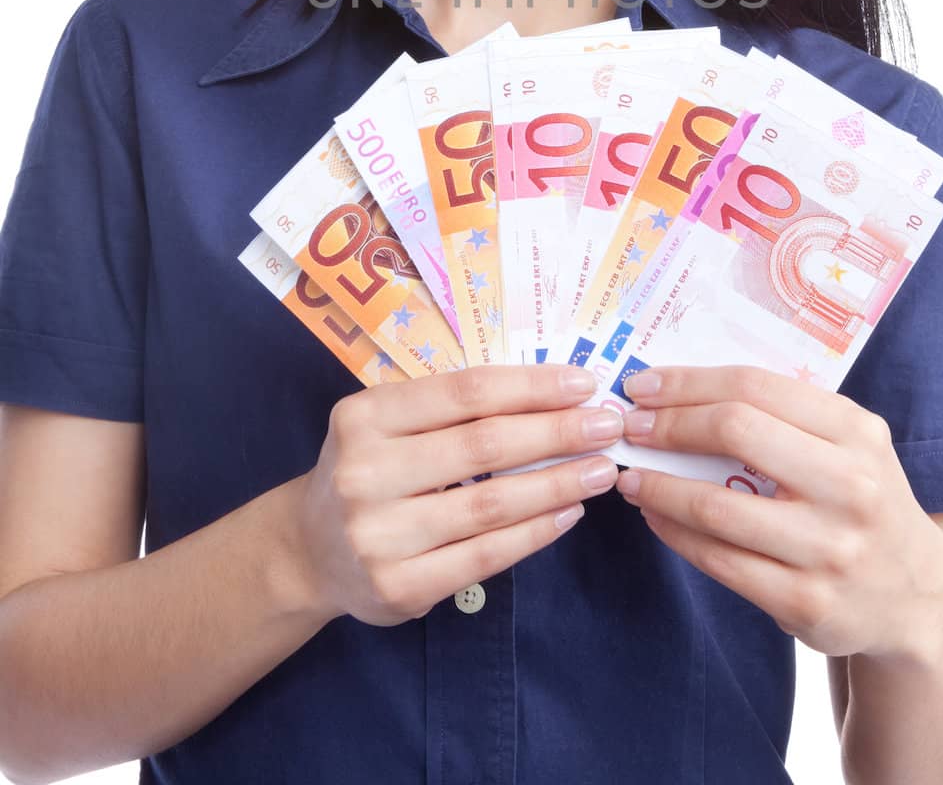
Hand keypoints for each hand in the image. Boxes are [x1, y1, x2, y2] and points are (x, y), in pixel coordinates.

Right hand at [295, 364, 623, 625]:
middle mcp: (364, 472)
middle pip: (483, 446)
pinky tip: (567, 514)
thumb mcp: (387, 422)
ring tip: (600, 470)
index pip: (465, 391)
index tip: (583, 383)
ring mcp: (378, 534)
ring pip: (490, 504)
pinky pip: (483, 556)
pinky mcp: (396, 587)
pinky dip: (533, 533)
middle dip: (557, 432)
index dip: (531, 386)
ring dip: (557, 484)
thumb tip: (552, 393)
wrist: (308, 550)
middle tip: (607, 425)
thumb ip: (451, 408)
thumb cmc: (369, 469)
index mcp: (365, 415)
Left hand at [616, 364, 942, 658]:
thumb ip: (783, 415)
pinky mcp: (808, 603)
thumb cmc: (860, 499)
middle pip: (736, 431)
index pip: (756, 387)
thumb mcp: (847, 445)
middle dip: (668, 425)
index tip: (643, 386)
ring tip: (631, 476)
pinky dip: (676, 534)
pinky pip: (721, 562)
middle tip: (630, 426)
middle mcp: (849, 485)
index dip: (689, 383)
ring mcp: (830, 549)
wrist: (915, 597)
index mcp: (855, 431)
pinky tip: (657, 516)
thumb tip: (680, 389)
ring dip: (659, 486)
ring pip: (717, 506)